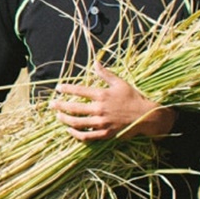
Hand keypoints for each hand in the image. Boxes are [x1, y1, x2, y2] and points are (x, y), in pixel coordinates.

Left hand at [50, 63, 174, 141]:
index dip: (66, 89)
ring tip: (58, 116)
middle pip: (73, 108)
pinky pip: (86, 136)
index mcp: (102, 95)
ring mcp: (101, 122)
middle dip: (59, 105)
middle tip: (51, 104)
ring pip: (76, 122)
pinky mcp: (105, 134)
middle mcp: (100, 109)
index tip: (58, 88)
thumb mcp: (120, 83)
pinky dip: (75, 134)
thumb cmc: (133, 98)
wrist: (147, 116)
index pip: (79, 90)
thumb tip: (95, 62)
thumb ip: (105, 74)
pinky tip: (69, 130)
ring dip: (64, 119)